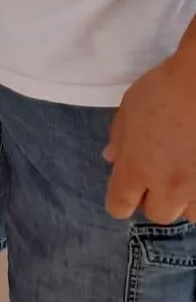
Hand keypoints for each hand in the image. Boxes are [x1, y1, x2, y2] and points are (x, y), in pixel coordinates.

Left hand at [104, 47, 195, 224]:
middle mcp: (167, 185)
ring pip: (189, 214)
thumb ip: (119, 138)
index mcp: (135, 168)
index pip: (119, 206)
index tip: (127, 191)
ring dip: (185, 199)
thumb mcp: (128, 108)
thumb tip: (113, 158)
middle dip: (155, 199)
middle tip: (160, 178)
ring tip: (186, 176)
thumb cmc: (164, 88)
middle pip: (157, 214)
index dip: (121, 201)